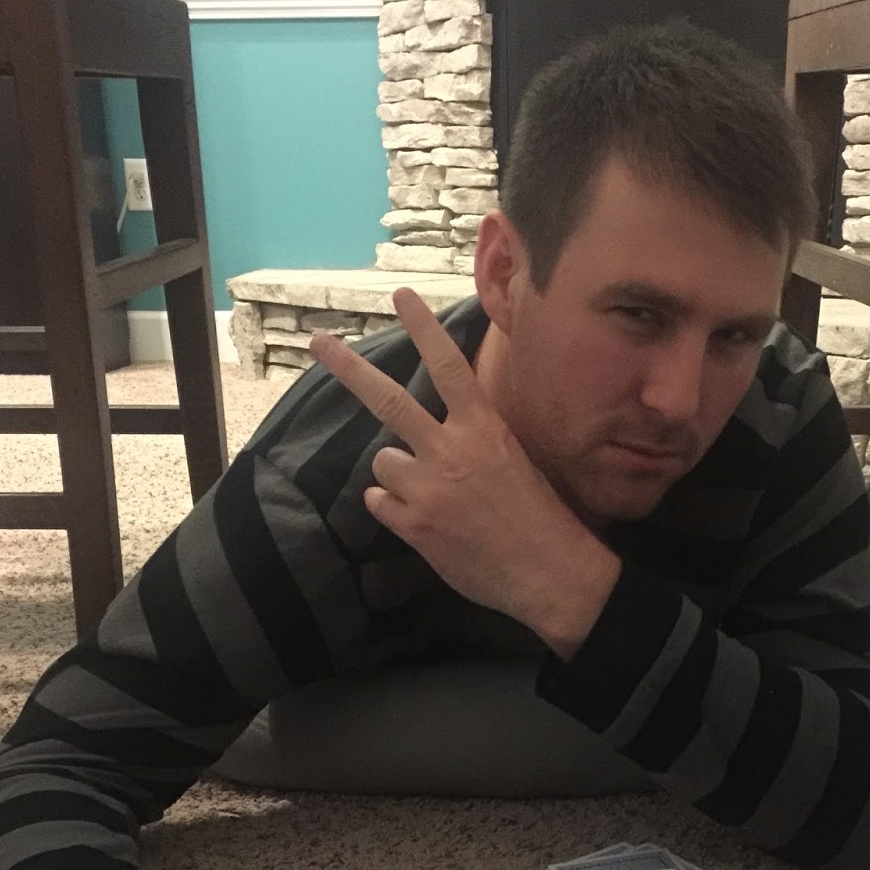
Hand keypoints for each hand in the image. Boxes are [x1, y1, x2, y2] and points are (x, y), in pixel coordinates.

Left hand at [308, 289, 620, 658]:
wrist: (549, 573)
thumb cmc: (541, 518)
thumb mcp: (515, 461)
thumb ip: (475, 439)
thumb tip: (439, 435)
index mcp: (484, 429)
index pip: (449, 365)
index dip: (422, 328)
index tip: (401, 296)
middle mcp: (451, 451)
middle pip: (389, 399)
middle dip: (349, 368)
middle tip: (320, 342)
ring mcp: (428, 489)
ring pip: (384, 461)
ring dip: (399, 473)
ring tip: (433, 495)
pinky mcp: (414, 526)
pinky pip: (379, 502)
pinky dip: (393, 508)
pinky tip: (422, 520)